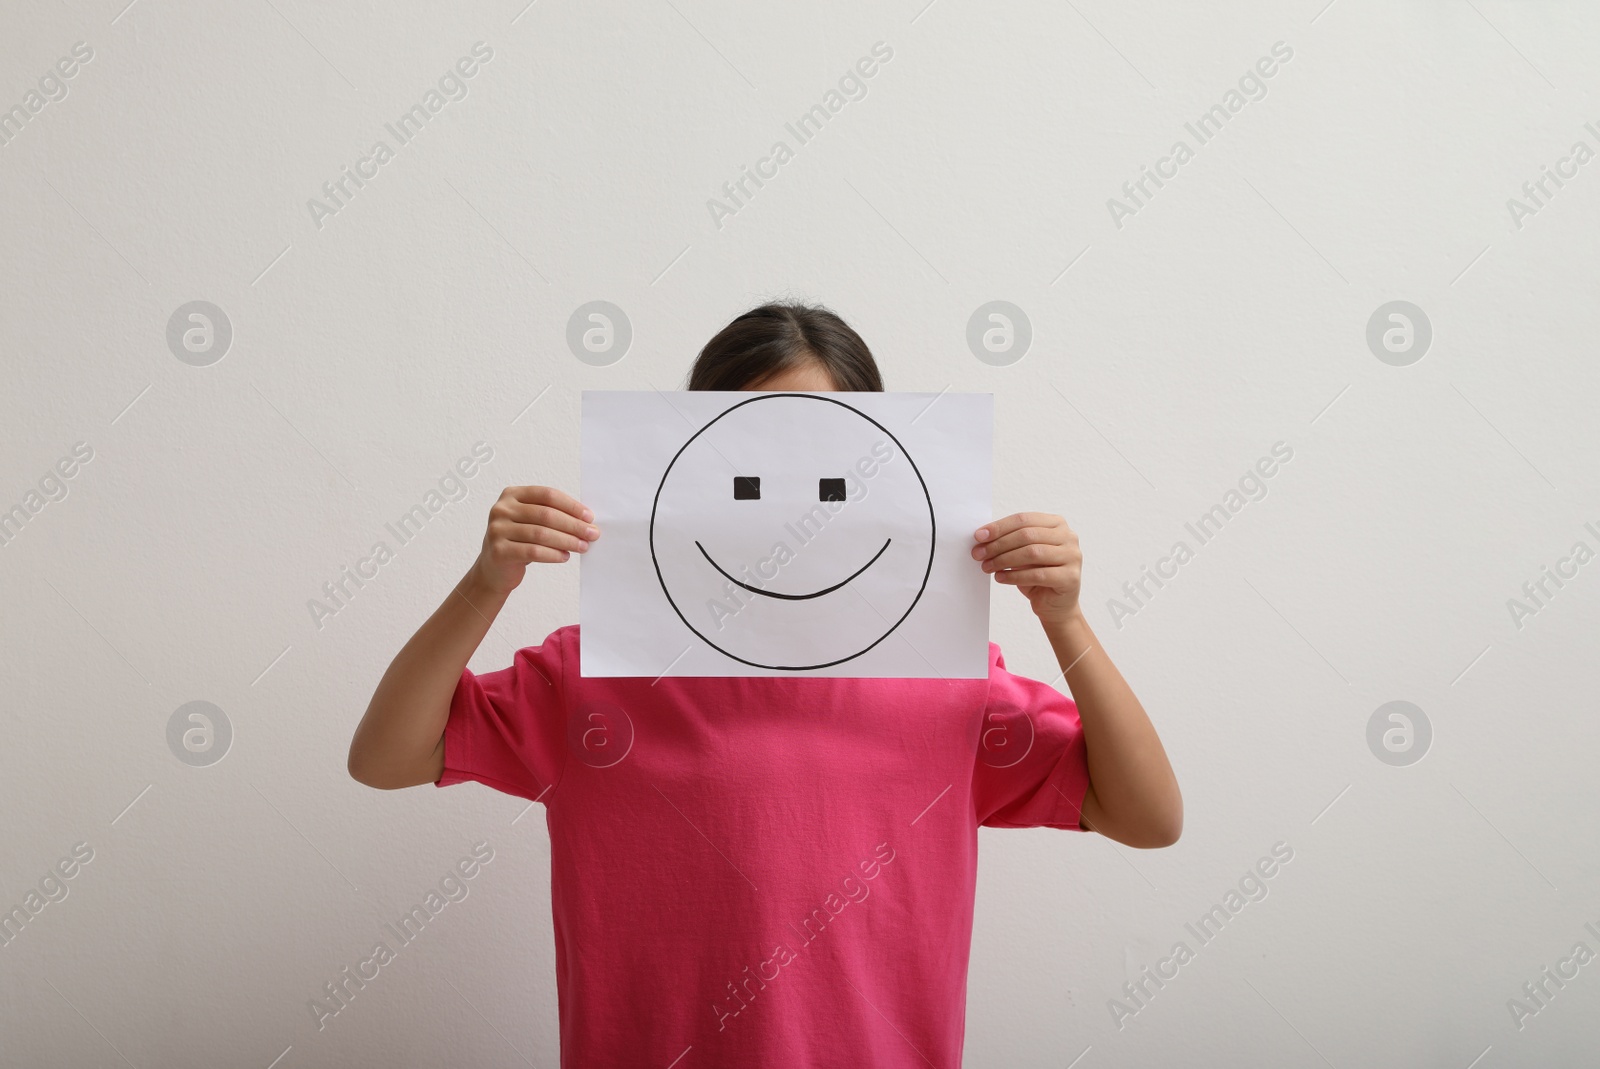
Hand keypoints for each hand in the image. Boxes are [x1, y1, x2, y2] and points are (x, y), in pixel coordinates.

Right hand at [471, 486, 598, 596]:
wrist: (494, 569)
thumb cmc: (519, 542)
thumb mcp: (531, 522)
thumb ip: (552, 516)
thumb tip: (586, 522)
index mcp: (512, 495)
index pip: (547, 495)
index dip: (571, 505)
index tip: (589, 517)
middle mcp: (502, 509)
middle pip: (546, 514)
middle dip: (573, 525)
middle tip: (592, 534)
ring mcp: (497, 529)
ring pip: (541, 533)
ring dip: (567, 540)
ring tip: (583, 546)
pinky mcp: (499, 550)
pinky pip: (533, 551)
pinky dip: (553, 554)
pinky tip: (565, 556)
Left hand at [972, 512, 1081, 621]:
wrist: (1055, 604)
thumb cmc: (1037, 574)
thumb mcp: (1023, 553)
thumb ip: (1009, 541)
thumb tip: (982, 537)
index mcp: (1056, 524)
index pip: (1024, 519)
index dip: (999, 527)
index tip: (979, 536)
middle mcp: (1068, 537)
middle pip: (1027, 535)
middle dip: (998, 544)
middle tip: (979, 554)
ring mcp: (1072, 556)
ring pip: (1032, 553)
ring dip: (1004, 560)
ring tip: (987, 567)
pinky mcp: (1070, 577)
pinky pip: (1037, 574)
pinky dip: (1014, 576)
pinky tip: (1000, 578)